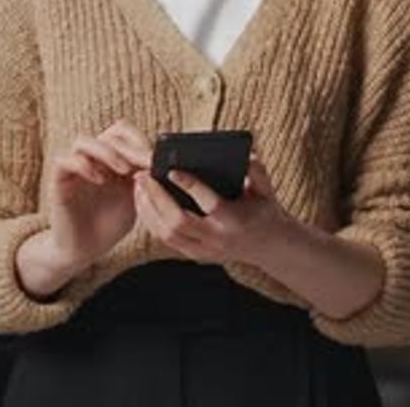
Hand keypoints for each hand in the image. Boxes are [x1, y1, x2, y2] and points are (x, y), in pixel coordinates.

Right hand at [47, 120, 151, 274]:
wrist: (85, 251)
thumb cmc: (110, 225)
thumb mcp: (135, 200)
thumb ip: (145, 181)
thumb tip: (159, 164)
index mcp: (112, 159)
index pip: (123, 134)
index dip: (139, 141)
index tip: (155, 160)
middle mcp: (92, 158)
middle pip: (108, 135)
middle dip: (130, 148)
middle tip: (145, 163)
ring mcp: (74, 167)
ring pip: (84, 141)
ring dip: (107, 152)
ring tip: (124, 170)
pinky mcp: (59, 180)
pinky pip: (64, 160)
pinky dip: (82, 165)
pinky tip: (100, 179)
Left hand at [133, 154, 285, 265]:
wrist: (270, 247)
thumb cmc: (265, 211)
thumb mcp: (267, 190)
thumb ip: (257, 173)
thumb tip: (247, 155)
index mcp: (235, 220)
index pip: (210, 204)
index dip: (191, 186)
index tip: (172, 170)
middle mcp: (218, 239)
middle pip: (179, 221)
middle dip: (157, 198)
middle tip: (143, 175)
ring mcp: (205, 251)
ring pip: (168, 234)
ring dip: (149, 209)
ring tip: (138, 186)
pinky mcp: (196, 255)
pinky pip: (167, 240)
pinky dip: (152, 222)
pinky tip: (143, 203)